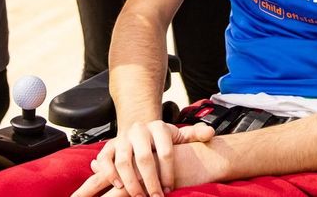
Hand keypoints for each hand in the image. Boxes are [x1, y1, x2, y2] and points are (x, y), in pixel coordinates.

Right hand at [73, 121, 215, 196]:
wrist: (139, 130)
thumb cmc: (162, 140)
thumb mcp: (179, 135)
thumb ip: (195, 134)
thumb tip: (210, 132)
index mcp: (159, 127)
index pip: (166, 151)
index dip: (168, 173)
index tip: (170, 189)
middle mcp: (139, 130)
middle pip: (144, 158)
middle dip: (151, 182)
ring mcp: (122, 138)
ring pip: (124, 161)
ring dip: (131, 182)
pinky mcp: (109, 146)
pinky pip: (105, 160)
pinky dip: (109, 173)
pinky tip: (119, 186)